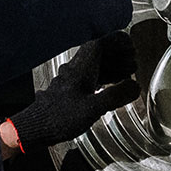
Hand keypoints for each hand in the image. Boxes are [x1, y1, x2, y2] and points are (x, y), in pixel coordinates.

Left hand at [6, 33, 139, 152]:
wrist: (36, 129)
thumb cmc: (60, 117)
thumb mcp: (93, 108)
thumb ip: (115, 96)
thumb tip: (134, 86)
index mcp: (81, 69)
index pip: (100, 45)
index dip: (116, 42)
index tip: (131, 45)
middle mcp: (75, 71)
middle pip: (99, 55)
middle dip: (118, 55)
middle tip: (134, 60)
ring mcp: (72, 82)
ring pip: (95, 68)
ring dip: (112, 68)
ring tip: (128, 74)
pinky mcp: (70, 93)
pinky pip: (91, 80)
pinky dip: (104, 80)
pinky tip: (111, 88)